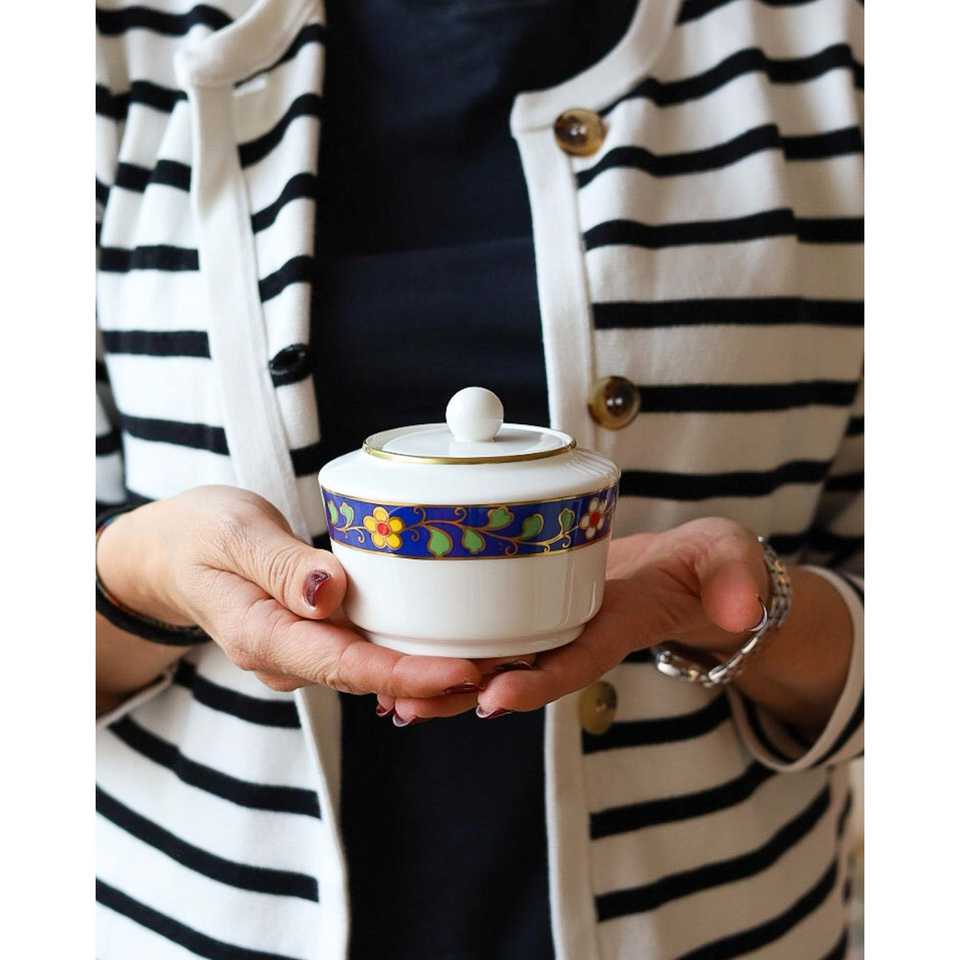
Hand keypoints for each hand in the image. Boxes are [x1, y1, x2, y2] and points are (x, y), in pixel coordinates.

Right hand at [96, 486, 486, 706]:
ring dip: (433, 670)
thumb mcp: (233, 533)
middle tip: (510, 665)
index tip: (464, 670)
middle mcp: (287, 657)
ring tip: (502, 657)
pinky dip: (412, 652)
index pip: (346, 665)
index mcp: (262, 636)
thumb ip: (281, 565)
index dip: (408, 673)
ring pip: (376, 671)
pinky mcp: (316, 639)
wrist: (170, 556)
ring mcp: (302, 653)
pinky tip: (456, 643)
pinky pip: (369, 653)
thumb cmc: (198, 536)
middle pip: (372, 678)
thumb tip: (330, 594)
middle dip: (438, 679)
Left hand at [387, 518, 852, 734]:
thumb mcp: (728, 561)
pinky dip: (451, 647)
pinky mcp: (536, 614)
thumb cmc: (707, 567)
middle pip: (517, 672)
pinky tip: (404, 654)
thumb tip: (741, 608)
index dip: (536, 681)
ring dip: (444, 680)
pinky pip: (491, 634)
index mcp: (616, 628)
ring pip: (494, 661)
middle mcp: (575, 638)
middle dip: (464, 692)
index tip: (492, 696)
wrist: (682, 576)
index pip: (574, 660)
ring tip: (390, 697)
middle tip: (408, 704)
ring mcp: (553, 629)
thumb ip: (735, 579)